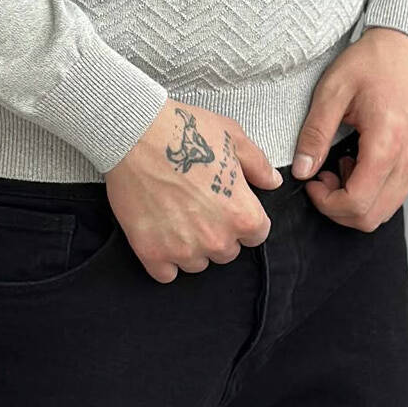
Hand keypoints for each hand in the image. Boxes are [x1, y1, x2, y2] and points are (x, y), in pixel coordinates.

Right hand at [105, 100, 282, 283]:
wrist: (135, 135)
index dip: (243, 218)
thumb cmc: (186, 133)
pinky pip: (166, 273)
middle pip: (227, 252)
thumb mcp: (233, 138)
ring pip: (197, 264)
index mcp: (243, 215)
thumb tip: (272, 182)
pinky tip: (160, 235)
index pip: (256, 234)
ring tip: (176, 217)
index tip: (227, 205)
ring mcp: (183, 249)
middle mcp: (217, 239)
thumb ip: (258, 165)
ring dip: (191, 247)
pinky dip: (164, 259)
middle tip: (198, 206)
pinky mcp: (152, 253)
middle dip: (217, 233)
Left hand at [291, 27, 407, 229]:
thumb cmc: (372, 63)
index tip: (312, 182)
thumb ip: (315, 133)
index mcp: (387, 143)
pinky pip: (394, 195)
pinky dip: (371, 192)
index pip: (357, 203)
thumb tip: (302, 169)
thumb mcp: (332, 91)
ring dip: (356, 201)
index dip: (327, 203)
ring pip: (384, 211)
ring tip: (339, 168)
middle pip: (371, 217)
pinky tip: (356, 163)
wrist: (406, 47)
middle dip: (339, 208)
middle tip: (322, 178)